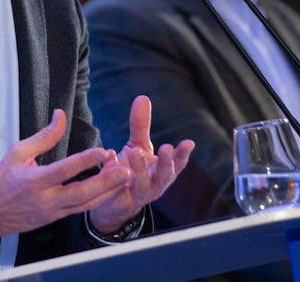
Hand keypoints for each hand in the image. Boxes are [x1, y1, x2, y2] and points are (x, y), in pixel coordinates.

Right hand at [0, 109, 129, 238]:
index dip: (85, 160)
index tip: (103, 151)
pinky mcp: (56, 218)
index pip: (64, 170)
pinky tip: (111, 190)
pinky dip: (98, 200)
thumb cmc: (3, 180)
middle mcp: (45, 199)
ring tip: (125, 179)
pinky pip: (81, 210)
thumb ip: (44, 135)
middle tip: (125, 171)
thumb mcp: (18, 151)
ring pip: (85, 205)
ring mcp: (52, 211)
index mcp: (34, 180)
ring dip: (107, 192)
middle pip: (81, 193)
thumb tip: (60, 116)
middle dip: (105, 183)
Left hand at [88, 95, 194, 232]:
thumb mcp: (137, 146)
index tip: (189, 143)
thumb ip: (140, 125)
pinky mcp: (120, 201)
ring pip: (143, 185)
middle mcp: (155, 185)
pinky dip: (115, 175)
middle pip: (165, 176)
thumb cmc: (131, 171)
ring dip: (140, 169)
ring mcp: (139, 195)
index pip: (177, 164)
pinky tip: (112, 161)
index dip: (183, 154)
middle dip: (166, 163)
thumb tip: (143, 97)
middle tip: (166, 148)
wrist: (111, 202)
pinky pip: (119, 189)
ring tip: (135, 153)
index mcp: (162, 172)